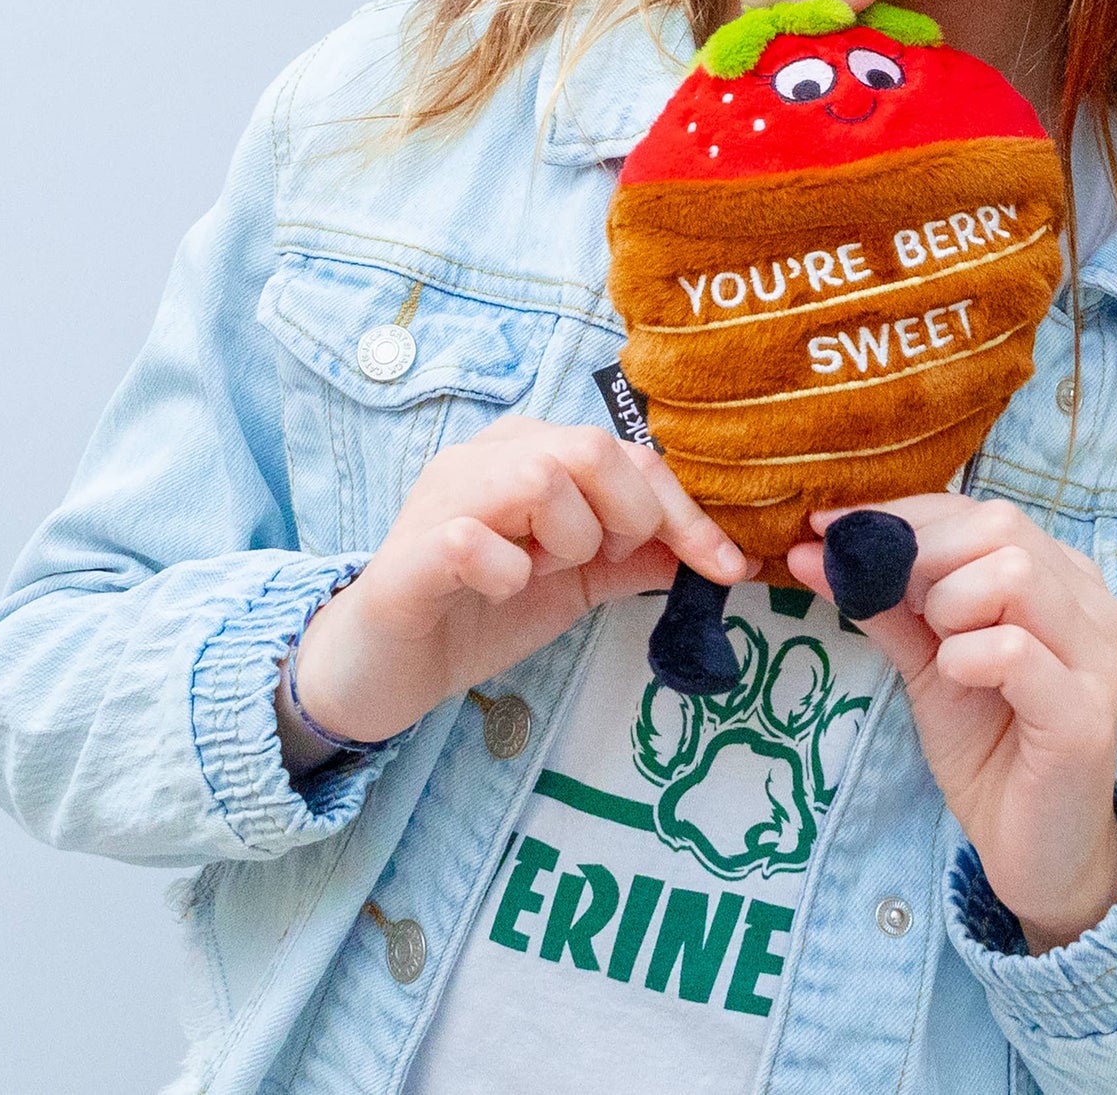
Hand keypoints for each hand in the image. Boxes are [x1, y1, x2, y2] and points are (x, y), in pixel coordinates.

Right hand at [280, 416, 751, 769]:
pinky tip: (502, 590)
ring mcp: (443, 498)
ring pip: (540, 477)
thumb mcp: (576, 584)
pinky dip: (507, 569)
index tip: (730, 567)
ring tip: (541, 573)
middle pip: (590, 447)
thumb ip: (636, 560)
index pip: (627, 452)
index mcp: (529, 453)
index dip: (686, 510)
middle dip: (627, 515)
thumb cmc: (480, 613)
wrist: (385, 669)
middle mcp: (485, 457)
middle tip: (605, 564)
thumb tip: (715, 551)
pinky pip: (474, 538)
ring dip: (567, 539)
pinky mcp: (412, 552)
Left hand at [787, 493, 1116, 952]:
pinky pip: (1015, 651)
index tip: (829, 533)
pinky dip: (967, 657)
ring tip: (944, 654)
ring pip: (1012, 574)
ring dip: (949, 607)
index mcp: (1058, 575)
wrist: (1033, 850)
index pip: (975, 508)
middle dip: (924, 560)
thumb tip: (807, 549)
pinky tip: (958, 681)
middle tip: (908, 617)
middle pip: (998, 525)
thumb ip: (879, 598)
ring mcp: (1096, 657)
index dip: (897, 516)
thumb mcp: (924, 657)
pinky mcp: (1085, 716)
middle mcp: (1089, 602)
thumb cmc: (986, 742)